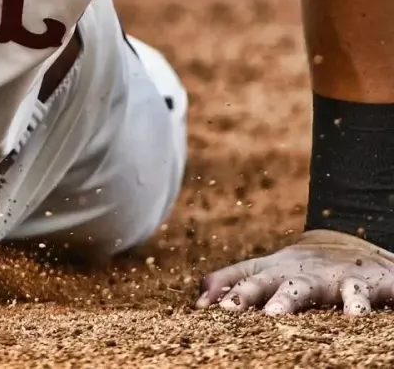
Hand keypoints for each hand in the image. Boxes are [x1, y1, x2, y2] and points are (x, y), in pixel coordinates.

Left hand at [196, 229, 393, 314]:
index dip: (219, 289)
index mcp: (270, 270)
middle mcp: (294, 273)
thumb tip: (197, 302)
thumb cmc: (302, 267)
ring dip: (287, 299)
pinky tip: (353, 315)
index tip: (201, 306)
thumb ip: (231, 282)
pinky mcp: (362, 283)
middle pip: (263, 282)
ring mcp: (326, 277)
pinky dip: (357, 304)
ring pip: (304, 288)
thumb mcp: (267, 271)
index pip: (237, 276)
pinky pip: (359, 294)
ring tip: (273, 315)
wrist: (357, 245)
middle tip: (227, 310)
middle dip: (245, 295)